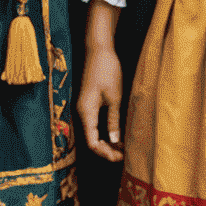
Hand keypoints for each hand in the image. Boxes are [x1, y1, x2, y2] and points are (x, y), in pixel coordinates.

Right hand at [78, 0, 123, 160]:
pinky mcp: (88, 103)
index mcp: (85, 112)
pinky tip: (116, 134)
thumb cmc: (106, 70)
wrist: (98, 49)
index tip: (121, 157)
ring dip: (106, 142)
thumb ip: (113, 120)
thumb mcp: (114, 96)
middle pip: (91, 140)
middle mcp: (81, 113)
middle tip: (124, 156)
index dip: (106, 154)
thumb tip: (114, 141)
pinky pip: (94, 124)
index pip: (92, 143)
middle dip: (106, 151)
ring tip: (123, 147)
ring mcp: (83, 108)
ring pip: (92, 133)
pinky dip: (104, 132)